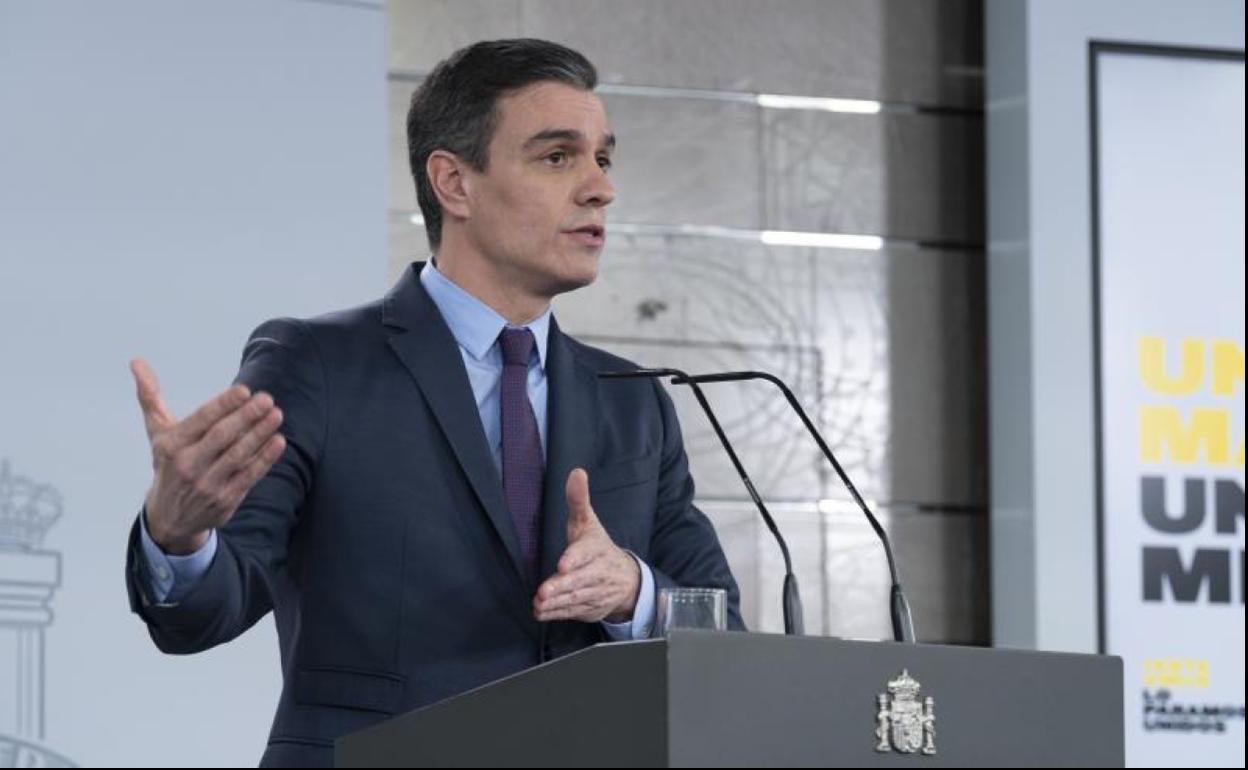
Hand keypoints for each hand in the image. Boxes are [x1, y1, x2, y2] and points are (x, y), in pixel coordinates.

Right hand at [131, 358, 284, 554]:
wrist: (169, 519)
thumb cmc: (168, 465)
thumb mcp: (157, 434)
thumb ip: (150, 397)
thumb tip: (136, 361)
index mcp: (171, 446)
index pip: (201, 421)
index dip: (223, 405)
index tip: (244, 390)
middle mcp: (188, 465)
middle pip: (221, 437)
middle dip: (246, 416)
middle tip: (267, 399)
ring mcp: (208, 484)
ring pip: (238, 455)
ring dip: (259, 434)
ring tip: (276, 415)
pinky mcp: (226, 499)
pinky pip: (249, 476)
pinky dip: (265, 459)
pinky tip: (278, 441)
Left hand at [533, 468, 640, 623]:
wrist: (626, 580)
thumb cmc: (598, 547)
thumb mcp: (588, 522)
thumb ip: (578, 500)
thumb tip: (576, 473)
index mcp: (596, 548)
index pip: (586, 553)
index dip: (574, 559)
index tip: (562, 564)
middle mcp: (598, 572)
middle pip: (580, 580)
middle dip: (561, 586)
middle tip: (543, 591)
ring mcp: (595, 592)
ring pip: (575, 598)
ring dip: (556, 602)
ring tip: (539, 603)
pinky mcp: (590, 608)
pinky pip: (573, 611)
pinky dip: (557, 613)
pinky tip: (541, 612)